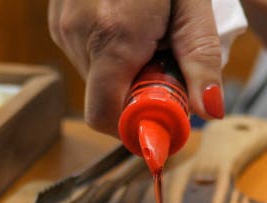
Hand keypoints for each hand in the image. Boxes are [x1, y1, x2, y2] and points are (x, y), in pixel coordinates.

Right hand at [49, 0, 224, 135]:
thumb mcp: (193, 10)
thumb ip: (201, 63)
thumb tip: (209, 112)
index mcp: (113, 38)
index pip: (105, 118)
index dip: (134, 127)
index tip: (163, 120)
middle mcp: (79, 35)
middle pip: (105, 99)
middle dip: (138, 93)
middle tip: (166, 64)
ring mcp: (61, 25)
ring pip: (95, 78)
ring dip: (124, 72)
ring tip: (148, 35)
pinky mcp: (56, 18)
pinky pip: (84, 55)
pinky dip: (109, 54)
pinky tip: (128, 24)